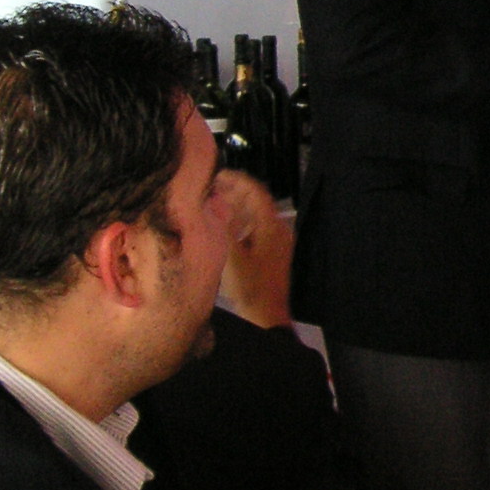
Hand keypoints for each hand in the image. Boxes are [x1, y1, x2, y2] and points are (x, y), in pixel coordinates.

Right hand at [209, 168, 293, 328]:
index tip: (217, 173)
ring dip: (235, 205)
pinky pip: (255, 226)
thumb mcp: (232, 257)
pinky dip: (239, 219)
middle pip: (256, 200)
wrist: (266, 316)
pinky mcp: (271, 251)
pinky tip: (223, 224)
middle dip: (233, 190)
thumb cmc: (251, 288)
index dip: (236, 179)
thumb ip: (222, 227)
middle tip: (210, 185)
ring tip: (212, 200)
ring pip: (255, 213)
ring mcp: (277, 241)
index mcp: (272, 226)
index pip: (255, 192)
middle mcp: (278, 229)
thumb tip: (212, 203)